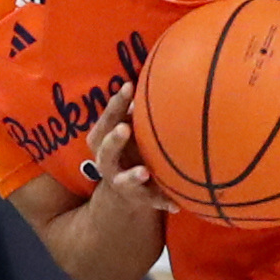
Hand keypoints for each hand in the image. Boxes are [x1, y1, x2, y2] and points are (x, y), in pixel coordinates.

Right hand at [86, 82, 174, 220]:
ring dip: (132, 175)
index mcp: (104, 141)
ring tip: (143, 172)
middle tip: (125, 128)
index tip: (128, 87)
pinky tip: (175, 204)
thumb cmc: (132, 147)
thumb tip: (158, 74)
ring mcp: (121, 182)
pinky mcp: (139, 199)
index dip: (115, 105)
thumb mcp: (131, 129)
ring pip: (122, 180)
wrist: (127, 191)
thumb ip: (137, 111)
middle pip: (105, 150)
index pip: (106, 121)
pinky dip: (162, 202)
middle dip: (113, 140)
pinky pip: (151, 201)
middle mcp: (107, 162)